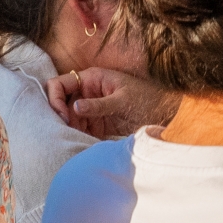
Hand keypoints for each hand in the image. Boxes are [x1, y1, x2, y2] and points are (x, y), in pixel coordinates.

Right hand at [52, 66, 176, 138]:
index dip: (55, 99)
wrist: (167, 113)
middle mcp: (87, 92)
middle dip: (60, 117)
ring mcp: (91, 108)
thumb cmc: (148, 99)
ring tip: (73, 140)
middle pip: (61, 103)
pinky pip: (80, 129)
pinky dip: (77, 136)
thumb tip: (75, 107)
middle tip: (66, 132)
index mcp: (92, 79)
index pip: (60, 84)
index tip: (63, 116)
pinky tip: (80, 144)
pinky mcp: (97, 123)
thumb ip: (99, 105)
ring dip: (68, 129)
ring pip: (69, 118)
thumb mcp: (123, 101)